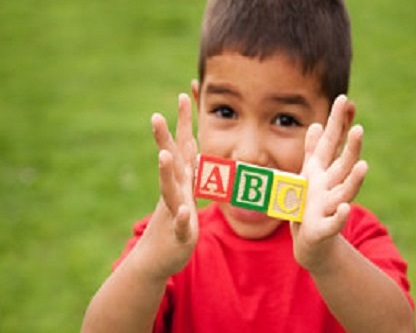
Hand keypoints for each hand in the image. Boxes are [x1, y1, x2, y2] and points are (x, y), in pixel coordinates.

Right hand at [136, 93, 198, 278]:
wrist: (157, 258)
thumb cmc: (174, 222)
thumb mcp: (184, 192)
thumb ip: (189, 171)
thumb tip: (194, 149)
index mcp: (179, 181)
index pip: (181, 146)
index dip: (183, 122)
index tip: (184, 94)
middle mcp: (174, 192)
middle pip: (170, 163)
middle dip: (163, 139)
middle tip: (155, 116)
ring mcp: (174, 212)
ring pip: (171, 191)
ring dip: (167, 174)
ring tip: (164, 155)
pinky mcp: (180, 234)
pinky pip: (182, 225)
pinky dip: (183, 218)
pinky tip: (186, 210)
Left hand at [291, 95, 367, 273]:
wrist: (310, 242)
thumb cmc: (309, 205)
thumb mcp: (309, 175)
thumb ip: (313, 151)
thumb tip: (316, 124)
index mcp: (323, 172)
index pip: (333, 144)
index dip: (339, 124)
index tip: (345, 100)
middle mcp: (331, 187)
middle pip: (343, 165)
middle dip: (351, 148)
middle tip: (359, 128)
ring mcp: (330, 208)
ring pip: (344, 192)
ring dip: (353, 180)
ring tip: (363, 165)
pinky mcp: (324, 229)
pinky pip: (333, 223)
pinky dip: (339, 216)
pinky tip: (345, 208)